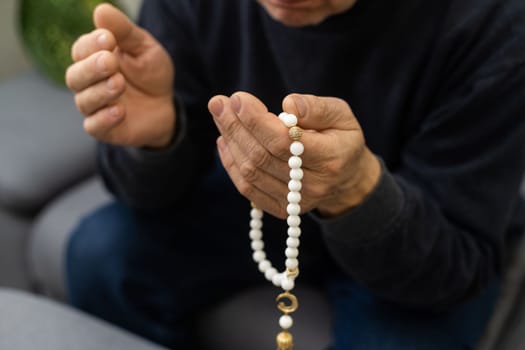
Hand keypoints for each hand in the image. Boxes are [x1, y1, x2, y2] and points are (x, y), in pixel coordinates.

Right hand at [65, 3, 174, 147]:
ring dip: (100, 91)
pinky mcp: (104, 128)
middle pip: (75, 76)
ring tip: (119, 83)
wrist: (166, 106)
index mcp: (93, 59)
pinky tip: (119, 110)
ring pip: (84, 100)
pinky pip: (94, 126)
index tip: (108, 39)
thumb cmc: (151, 73)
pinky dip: (104, 118)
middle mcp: (88, 83)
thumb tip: (101, 10)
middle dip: (91, 68)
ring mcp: (95, 106)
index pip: (81, 50)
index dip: (91, 45)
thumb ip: (124, 32)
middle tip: (110, 61)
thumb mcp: (145, 48)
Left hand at [208, 92, 380, 218]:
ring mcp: (294, 201)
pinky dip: (230, 162)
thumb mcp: (342, 116)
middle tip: (219, 102)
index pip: (284, 141)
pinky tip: (224, 139)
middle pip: (262, 156)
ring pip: (251, 172)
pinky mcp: (280, 208)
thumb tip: (288, 104)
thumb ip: (317, 108)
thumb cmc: (342, 139)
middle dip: (236, 126)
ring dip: (230, 140)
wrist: (347, 180)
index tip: (238, 98)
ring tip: (220, 114)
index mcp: (330, 158)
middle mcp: (312, 185)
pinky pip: (247, 188)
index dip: (256, 120)